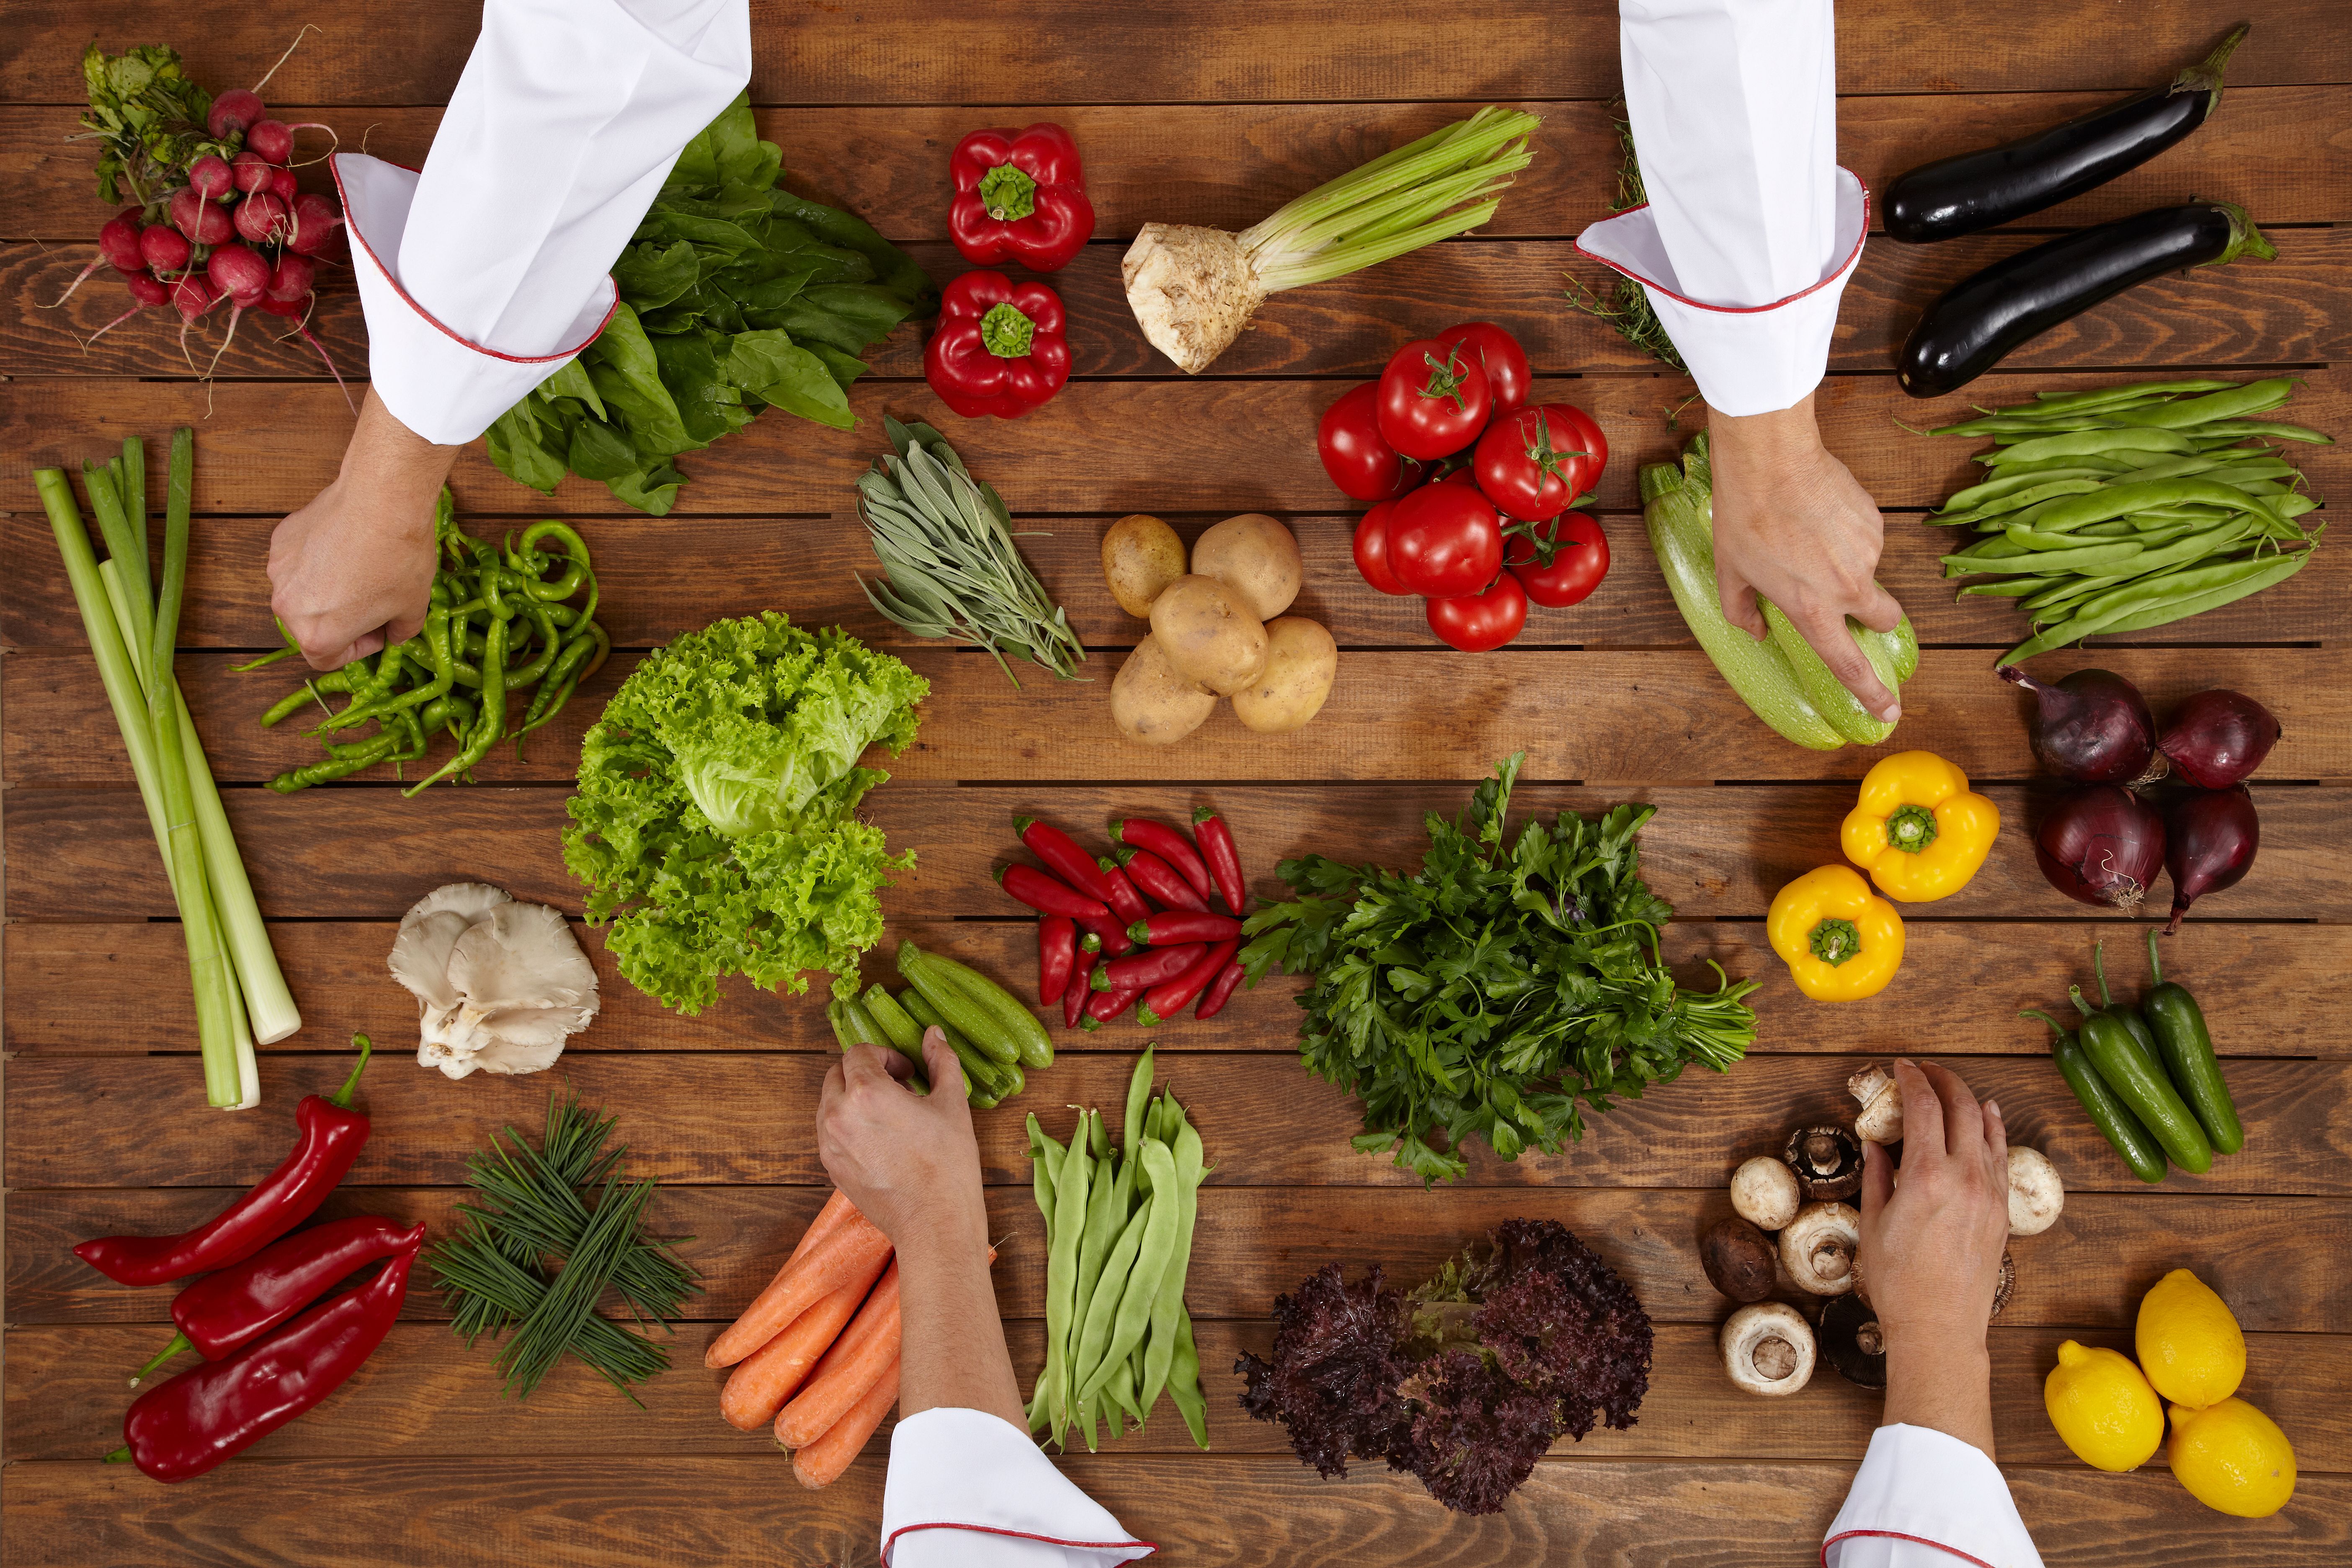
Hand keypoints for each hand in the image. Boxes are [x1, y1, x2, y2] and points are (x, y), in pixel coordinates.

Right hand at [267, 387, 457, 669]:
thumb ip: (399, 632)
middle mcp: (287, 608)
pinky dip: (318, 560)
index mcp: (317, 636)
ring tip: (361, 568)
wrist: (382, 500)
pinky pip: (298, 562)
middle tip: (373, 600)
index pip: (327, 659)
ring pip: (302, 593)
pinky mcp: (279, 541)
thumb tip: (392, 635)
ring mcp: (278, 572)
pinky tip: (346, 544)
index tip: (378, 631)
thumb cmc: (399, 560)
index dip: (357, 650)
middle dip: (341, 620)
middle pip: (311, 627)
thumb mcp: (412, 608)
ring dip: (327, 590)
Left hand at [815, 1033, 988, 1264]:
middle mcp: (838, 1114)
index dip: (885, 1056)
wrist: (934, 1223)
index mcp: (866, 1091)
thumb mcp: (951, 1103)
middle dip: (865, 1073)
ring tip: (889, 1116)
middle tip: (898, 1088)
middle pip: (837, 1073)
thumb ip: (941, 1061)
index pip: (859, 1052)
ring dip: (854, 1098)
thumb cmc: (947, 1164)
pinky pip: (830, 1131)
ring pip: (830, 1102)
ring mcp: (830, 1143)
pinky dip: (849, 1125)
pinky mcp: (830, 1167)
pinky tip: (880, 1140)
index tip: (907, 1073)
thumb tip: (934, 1034)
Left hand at [1708, 394, 1904, 722]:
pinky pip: (1868, 539)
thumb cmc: (1744, 520)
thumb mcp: (1730, 575)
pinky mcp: (1875, 521)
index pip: (1851, 665)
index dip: (1872, 693)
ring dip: (1849, 565)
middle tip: (1851, 601)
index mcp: (1813, 611)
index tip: (1890, 712)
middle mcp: (1848, 587)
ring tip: (1810, 537)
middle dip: (1876, 618)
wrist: (1771, 462)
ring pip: (1871, 572)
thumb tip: (1755, 632)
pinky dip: (1849, 536)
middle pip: (1885, 619)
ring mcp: (1867, 553)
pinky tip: (1820, 517)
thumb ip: (1742, 613)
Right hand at [1858, 1059, 2011, 1458]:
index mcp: (1927, 1176)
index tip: (1901, 1067)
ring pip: (1987, 1127)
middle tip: (1924, 1070)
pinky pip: (2001, 1156)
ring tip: (1952, 1087)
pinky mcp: (2002, 1211)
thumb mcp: (1874, 1224)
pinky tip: (1987, 1117)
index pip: (1925, 1107)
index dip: (1912, 1079)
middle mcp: (1965, 1177)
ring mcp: (1990, 1193)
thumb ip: (1878, 1176)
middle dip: (1943, 1079)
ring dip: (1969, 1099)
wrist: (1940, 1327)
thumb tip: (1880, 1145)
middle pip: (1962, 1107)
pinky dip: (1993, 1129)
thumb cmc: (1898, 1282)